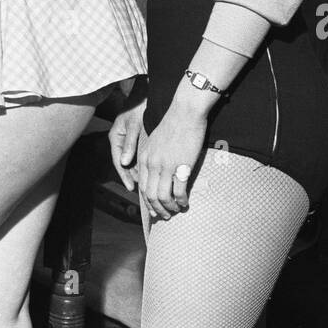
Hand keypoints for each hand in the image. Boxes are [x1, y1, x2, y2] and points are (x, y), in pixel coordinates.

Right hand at [108, 100, 146, 192]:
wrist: (145, 91)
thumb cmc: (139, 106)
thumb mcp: (134, 124)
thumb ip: (130, 143)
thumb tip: (125, 162)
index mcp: (115, 138)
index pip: (118, 161)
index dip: (124, 175)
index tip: (131, 187)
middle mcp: (119, 140)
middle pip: (124, 163)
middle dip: (131, 176)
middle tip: (140, 190)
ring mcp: (126, 139)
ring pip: (131, 160)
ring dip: (137, 171)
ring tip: (146, 183)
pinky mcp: (135, 137)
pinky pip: (137, 153)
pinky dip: (142, 162)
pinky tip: (149, 170)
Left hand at [138, 104, 206, 221]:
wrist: (185, 111)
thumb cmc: (174, 124)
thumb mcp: (156, 141)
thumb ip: (153, 156)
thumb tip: (157, 170)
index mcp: (144, 158)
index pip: (142, 187)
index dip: (147, 202)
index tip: (154, 209)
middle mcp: (152, 164)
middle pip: (150, 195)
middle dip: (157, 209)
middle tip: (165, 216)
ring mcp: (165, 166)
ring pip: (162, 197)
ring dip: (169, 208)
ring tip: (176, 211)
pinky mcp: (180, 166)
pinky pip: (178, 191)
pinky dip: (181, 200)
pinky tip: (185, 203)